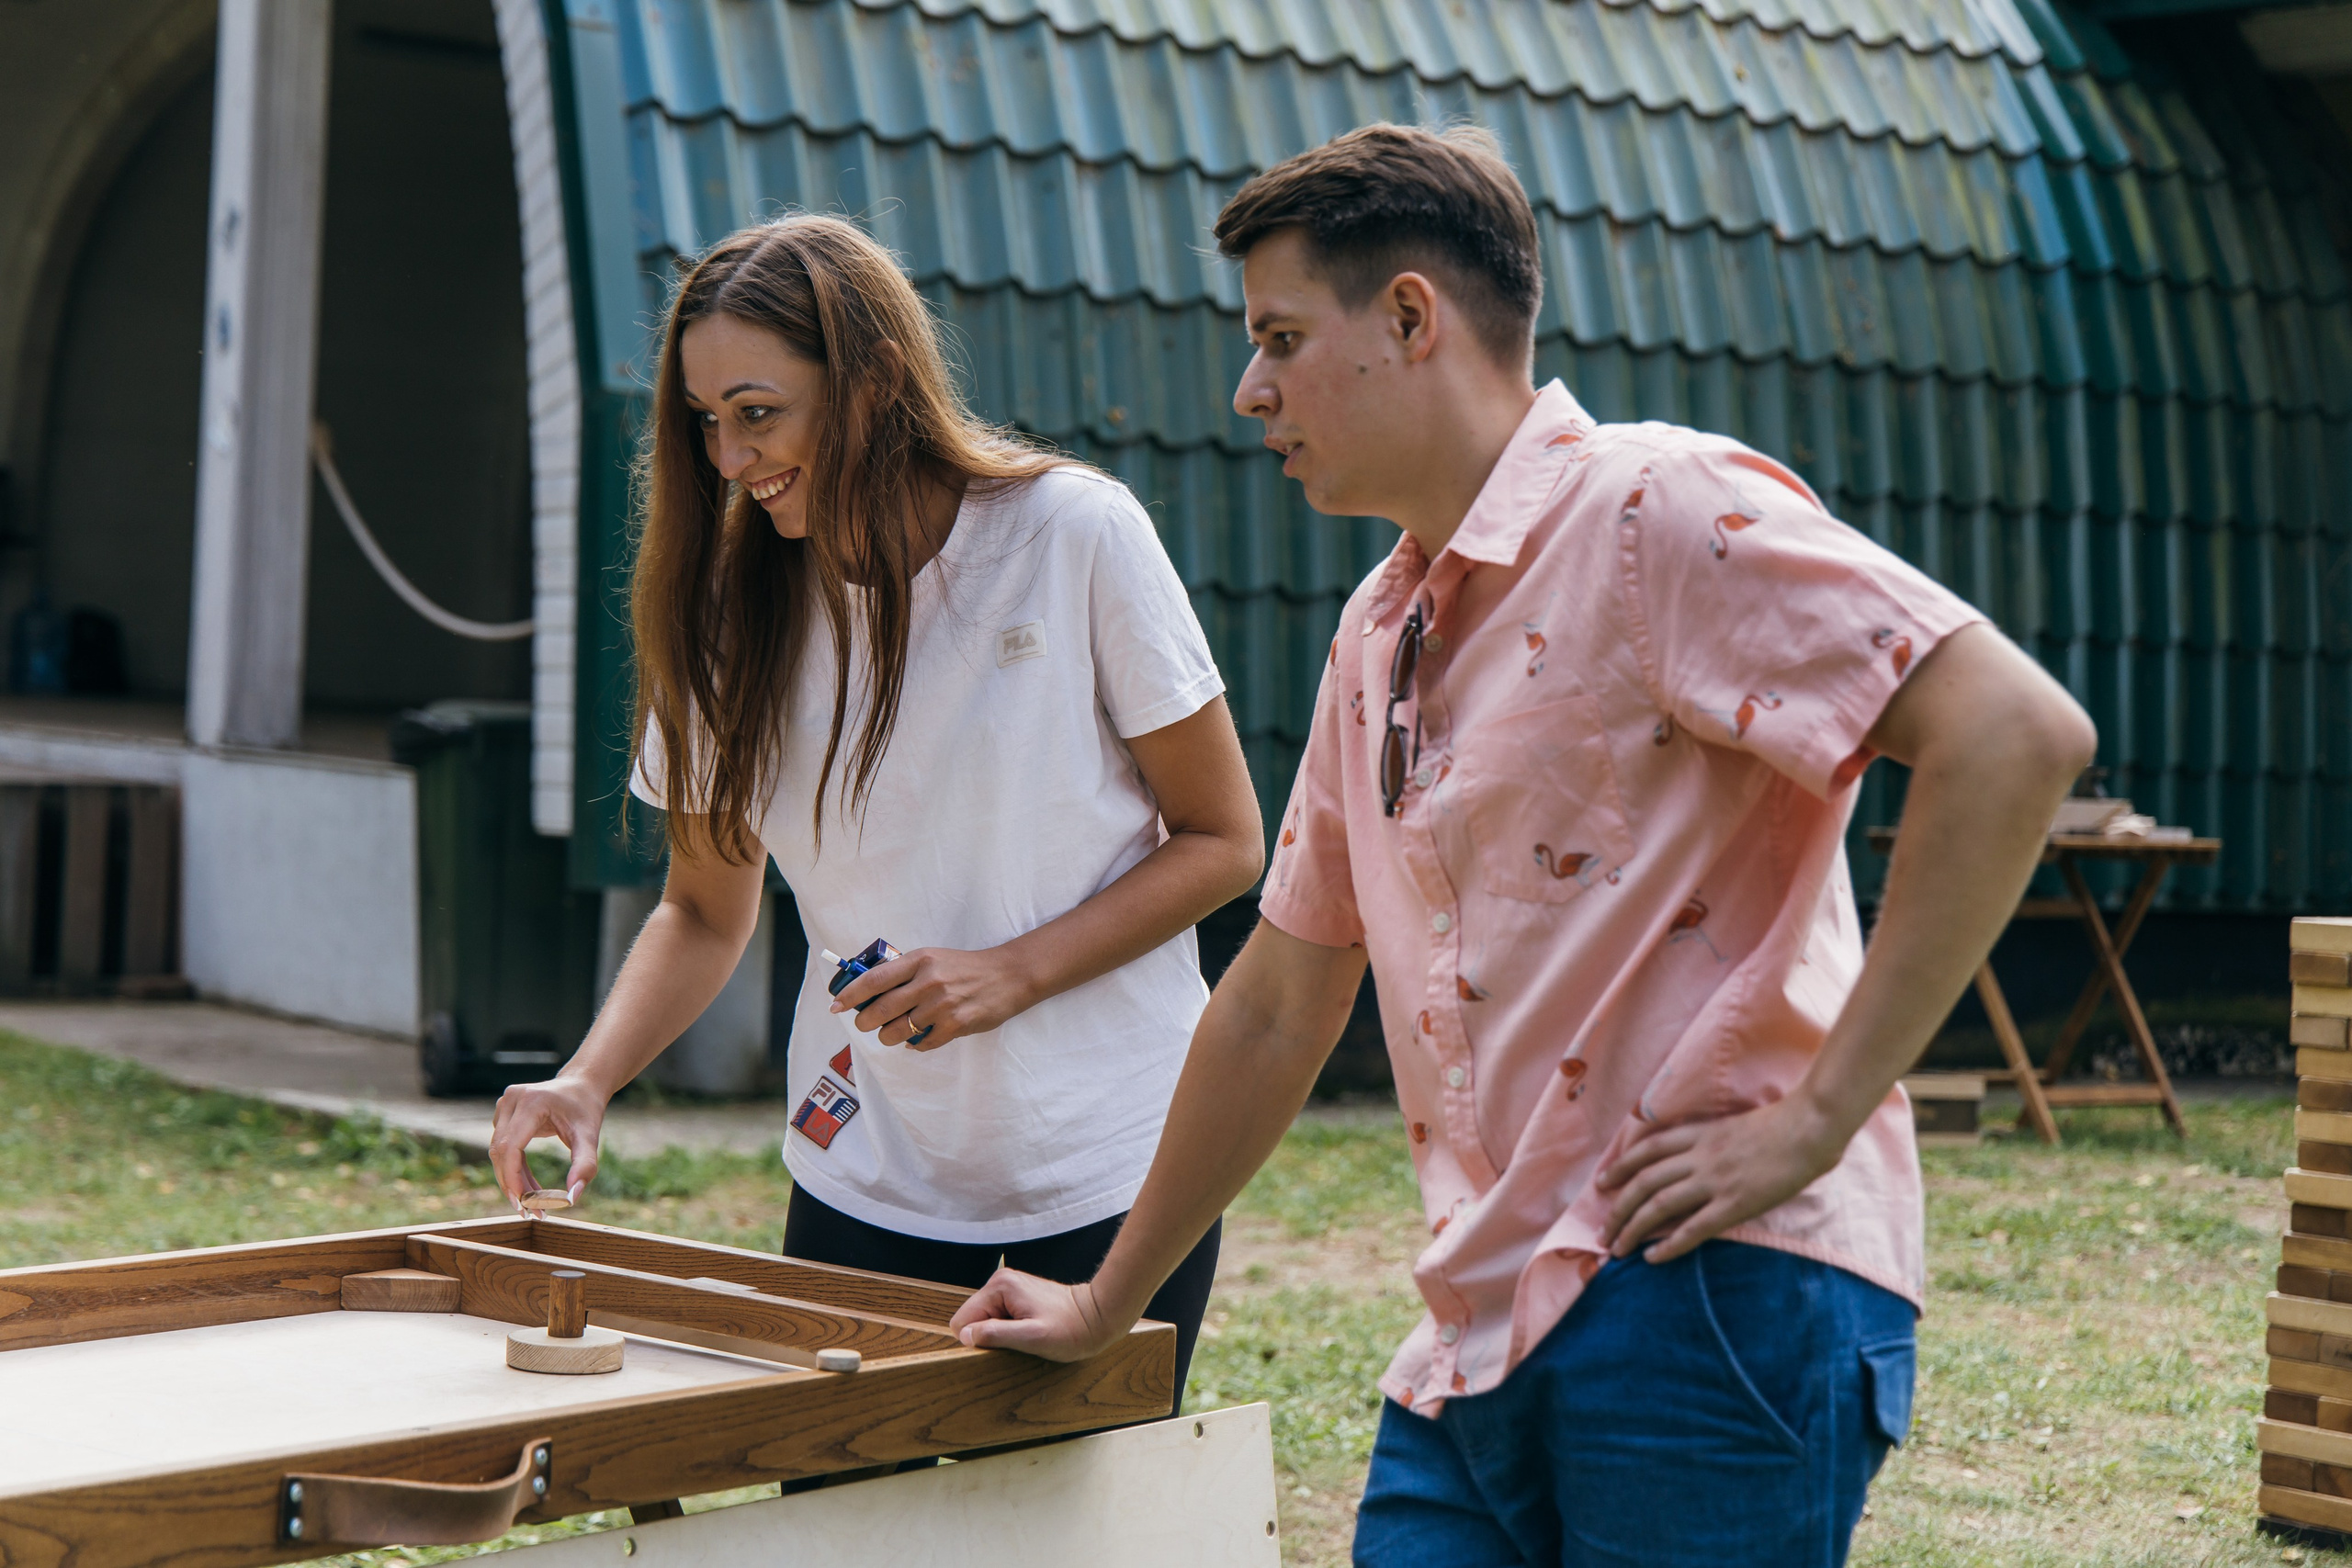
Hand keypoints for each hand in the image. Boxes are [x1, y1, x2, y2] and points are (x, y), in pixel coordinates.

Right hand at [489, 1074, 608, 1211]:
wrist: (582, 1085)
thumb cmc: (586, 1109)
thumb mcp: (590, 1136)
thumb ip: (585, 1166)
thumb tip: (572, 1199)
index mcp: (531, 1101)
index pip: (510, 1146)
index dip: (513, 1178)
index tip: (525, 1204)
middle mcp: (512, 1100)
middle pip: (500, 1151)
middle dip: (512, 1184)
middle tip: (529, 1211)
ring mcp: (504, 1105)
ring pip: (498, 1152)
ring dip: (511, 1180)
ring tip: (531, 1204)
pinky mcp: (503, 1113)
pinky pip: (503, 1147)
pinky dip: (513, 1169)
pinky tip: (528, 1187)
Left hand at [829, 945, 1037, 1051]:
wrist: (1009, 975)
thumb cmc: (965, 967)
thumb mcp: (933, 959)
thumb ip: (905, 972)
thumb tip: (870, 993)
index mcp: (920, 960)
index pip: (874, 979)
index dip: (851, 995)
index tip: (836, 1006)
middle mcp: (929, 981)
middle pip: (881, 1010)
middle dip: (865, 1023)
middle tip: (864, 1025)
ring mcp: (943, 1005)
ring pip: (899, 1031)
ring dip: (889, 1037)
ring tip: (893, 1034)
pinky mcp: (957, 1025)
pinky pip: (923, 1044)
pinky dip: (916, 1044)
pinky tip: (920, 1037)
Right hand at [948, 1267, 1126, 1360]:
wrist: (1098, 1316)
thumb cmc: (1071, 1329)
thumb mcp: (1032, 1338)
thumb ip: (995, 1334)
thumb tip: (965, 1336)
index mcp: (1000, 1287)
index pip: (962, 1321)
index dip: (979, 1341)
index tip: (1007, 1344)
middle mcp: (1000, 1282)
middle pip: (973, 1319)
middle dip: (991, 1336)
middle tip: (1020, 1341)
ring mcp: (1009, 1288)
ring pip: (985, 1321)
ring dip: (1002, 1334)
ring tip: (1028, 1335)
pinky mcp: (1017, 1296)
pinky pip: (999, 1318)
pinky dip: (1010, 1329)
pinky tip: (1030, 1331)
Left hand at [1595, 1095, 1847, 1262]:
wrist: (1810, 1128)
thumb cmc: (1782, 1125)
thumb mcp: (1734, 1125)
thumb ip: (1711, 1141)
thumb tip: (1695, 1159)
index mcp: (1699, 1133)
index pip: (1647, 1149)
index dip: (1620, 1166)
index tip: (1603, 1183)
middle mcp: (1699, 1156)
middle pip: (1644, 1180)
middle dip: (1618, 1207)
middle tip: (1603, 1230)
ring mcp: (1714, 1180)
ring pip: (1658, 1205)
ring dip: (1632, 1228)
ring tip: (1616, 1248)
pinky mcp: (1734, 1204)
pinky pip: (1692, 1228)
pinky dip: (1668, 1245)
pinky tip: (1652, 1258)